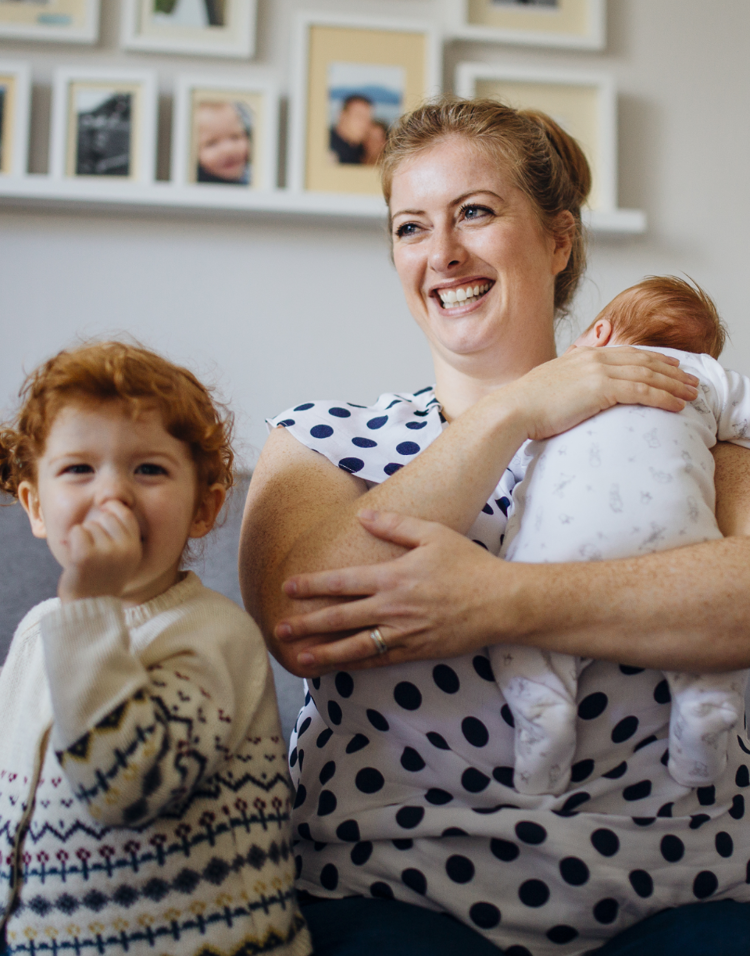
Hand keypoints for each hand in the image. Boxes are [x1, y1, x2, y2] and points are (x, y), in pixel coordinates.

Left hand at [58, 500, 141, 602]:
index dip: (112, 510)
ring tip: (85, 559)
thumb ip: (121, 534)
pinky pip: (77, 531)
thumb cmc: (101, 579)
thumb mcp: (122, 558)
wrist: (88, 607)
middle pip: (105, 517)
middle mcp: (125, 549)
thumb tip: (108, 500)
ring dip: (82, 538)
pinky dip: (71, 542)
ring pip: (89, 525)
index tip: (103, 520)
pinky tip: (76, 558)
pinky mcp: (86, 555)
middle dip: (95, 528)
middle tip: (94, 551)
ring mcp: (106, 552)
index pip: (125, 515)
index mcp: (135, 549)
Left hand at [276, 509, 509, 672]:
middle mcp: (393, 608)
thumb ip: (395, 525)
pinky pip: (380, 659)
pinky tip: (338, 667)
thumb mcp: (433, 534)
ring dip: (324, 651)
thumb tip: (363, 516)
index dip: (312, 585)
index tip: (288, 588)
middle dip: (307, 623)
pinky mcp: (416, 651)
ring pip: (355, 645)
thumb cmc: (467, 564)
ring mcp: (404, 633)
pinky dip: (356, 664)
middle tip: (279, 629)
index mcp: (393, 577)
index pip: (342, 583)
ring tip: (299, 657)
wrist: (500, 602)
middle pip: (340, 618)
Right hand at [504, 345, 698, 442]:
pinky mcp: (601, 388)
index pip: (627, 353)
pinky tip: (677, 405)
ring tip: (691, 394)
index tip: (672, 365)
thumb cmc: (526, 407)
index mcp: (583, 355)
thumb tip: (575, 394)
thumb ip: (570, 384)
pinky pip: (642, 391)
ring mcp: (598, 371)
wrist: (513, 410)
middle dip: (672, 371)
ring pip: (648, 375)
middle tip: (692, 381)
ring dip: (674, 385)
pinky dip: (663, 397)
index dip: (654, 358)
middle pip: (644, 361)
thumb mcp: (551, 386)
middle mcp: (594, 357)